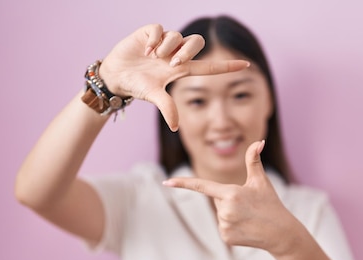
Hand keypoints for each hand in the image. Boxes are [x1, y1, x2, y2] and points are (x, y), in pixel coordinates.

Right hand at [98, 24, 248, 130]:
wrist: (116, 76)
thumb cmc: (137, 86)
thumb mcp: (153, 96)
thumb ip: (166, 107)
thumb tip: (175, 127)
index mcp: (181, 69)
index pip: (209, 67)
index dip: (227, 66)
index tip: (245, 65)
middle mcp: (175, 54)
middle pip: (196, 43)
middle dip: (187, 51)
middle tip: (172, 62)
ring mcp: (164, 42)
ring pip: (177, 36)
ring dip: (166, 47)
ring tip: (152, 57)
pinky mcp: (150, 32)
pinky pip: (160, 29)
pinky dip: (154, 39)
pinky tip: (145, 50)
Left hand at [163, 141, 295, 252]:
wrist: (281, 233)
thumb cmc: (271, 204)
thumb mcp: (261, 181)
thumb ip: (254, 160)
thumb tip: (259, 142)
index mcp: (231, 193)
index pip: (202, 185)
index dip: (183, 183)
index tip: (166, 182)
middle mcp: (225, 210)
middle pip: (217, 200)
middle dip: (229, 200)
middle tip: (248, 206)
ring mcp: (225, 225)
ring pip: (220, 214)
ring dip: (231, 214)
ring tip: (249, 218)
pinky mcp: (226, 237)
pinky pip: (222, 228)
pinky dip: (232, 227)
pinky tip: (246, 228)